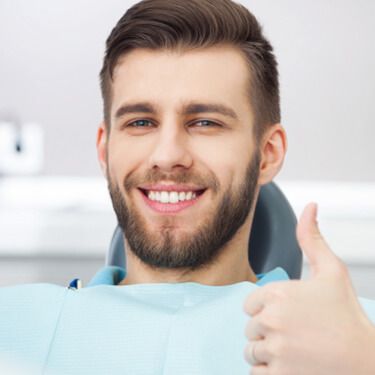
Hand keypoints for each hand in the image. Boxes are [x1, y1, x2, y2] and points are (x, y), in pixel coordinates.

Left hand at [243, 203, 374, 374]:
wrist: (367, 362)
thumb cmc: (347, 315)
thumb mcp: (332, 270)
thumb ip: (312, 238)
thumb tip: (310, 206)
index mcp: (277, 293)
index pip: (249, 304)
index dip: (266, 310)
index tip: (288, 315)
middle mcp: (272, 320)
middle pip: (250, 328)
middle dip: (267, 332)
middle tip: (296, 335)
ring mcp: (275, 350)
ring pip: (251, 351)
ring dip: (267, 354)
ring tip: (295, 351)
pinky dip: (269, 373)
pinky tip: (292, 367)